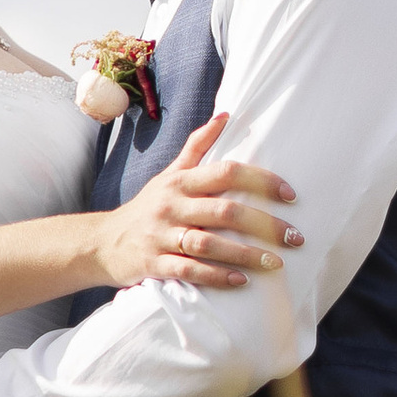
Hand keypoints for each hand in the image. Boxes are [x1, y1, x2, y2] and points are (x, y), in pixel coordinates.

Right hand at [94, 111, 302, 291]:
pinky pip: (189, 270)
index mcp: (180, 181)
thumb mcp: (169, 174)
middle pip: (224, 210)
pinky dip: (216, 276)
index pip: (226, 172)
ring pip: (209, 243)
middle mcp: (172, 206)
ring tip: (275, 262)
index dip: (260, 180)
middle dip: (264, 224)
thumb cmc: (147, 207)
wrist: (102, 242)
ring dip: (246, 254)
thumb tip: (226, 115)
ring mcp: (162, 236)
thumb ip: (198, 147)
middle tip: (295, 237)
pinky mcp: (155, 264)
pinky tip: (240, 281)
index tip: (290, 195)